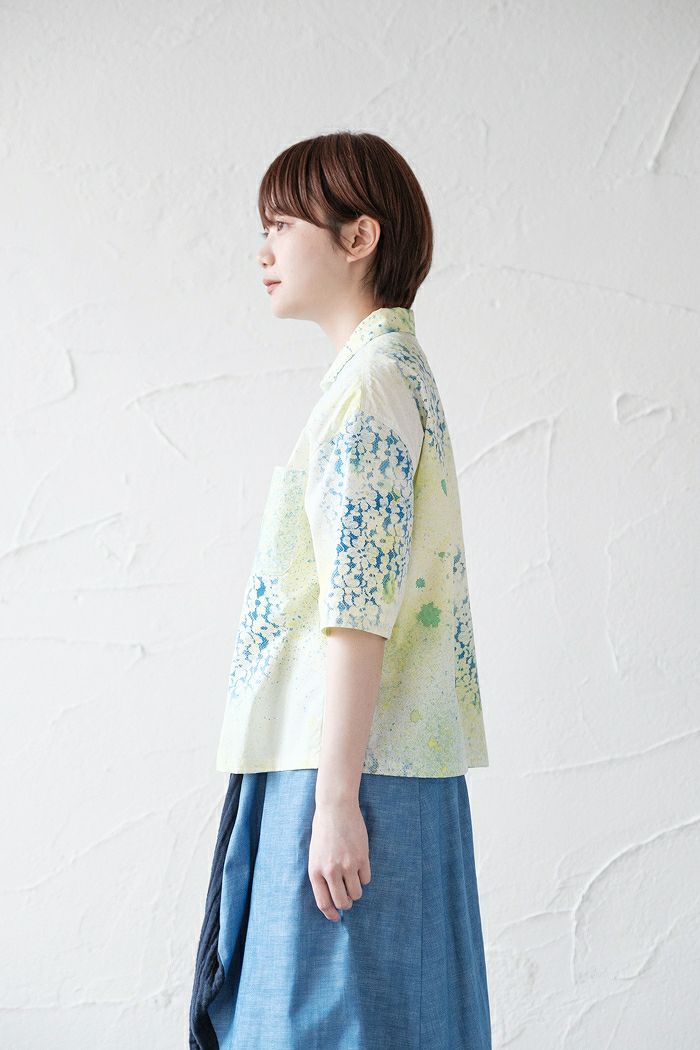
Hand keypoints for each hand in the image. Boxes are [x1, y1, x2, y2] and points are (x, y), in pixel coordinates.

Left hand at [308, 800, 371, 921]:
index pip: (323, 903)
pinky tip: (359, 865)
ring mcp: (347, 865)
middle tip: (347, 897)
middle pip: (342, 902)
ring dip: (356, 891)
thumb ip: (321, 875)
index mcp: (315, 871)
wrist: (335, 808)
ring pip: (356, 893)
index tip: (337, 917)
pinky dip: (364, 876)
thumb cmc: (323, 831)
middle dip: (346, 903)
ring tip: (353, 879)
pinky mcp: (362, 857)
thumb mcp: (315, 854)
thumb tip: (331, 898)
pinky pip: (366, 879)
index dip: (331, 913)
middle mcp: (331, 871)